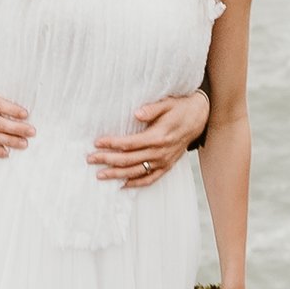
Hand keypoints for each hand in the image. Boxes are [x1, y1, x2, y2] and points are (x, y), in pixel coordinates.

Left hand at [87, 87, 210, 186]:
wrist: (199, 117)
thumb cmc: (180, 108)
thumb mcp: (167, 103)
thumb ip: (152, 109)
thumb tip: (137, 113)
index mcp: (158, 137)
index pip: (130, 144)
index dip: (112, 144)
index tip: (97, 143)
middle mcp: (160, 152)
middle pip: (129, 160)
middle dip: (108, 160)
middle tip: (90, 159)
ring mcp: (164, 161)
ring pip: (137, 172)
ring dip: (117, 175)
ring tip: (100, 175)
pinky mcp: (167, 166)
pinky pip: (150, 179)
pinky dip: (136, 183)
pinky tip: (122, 185)